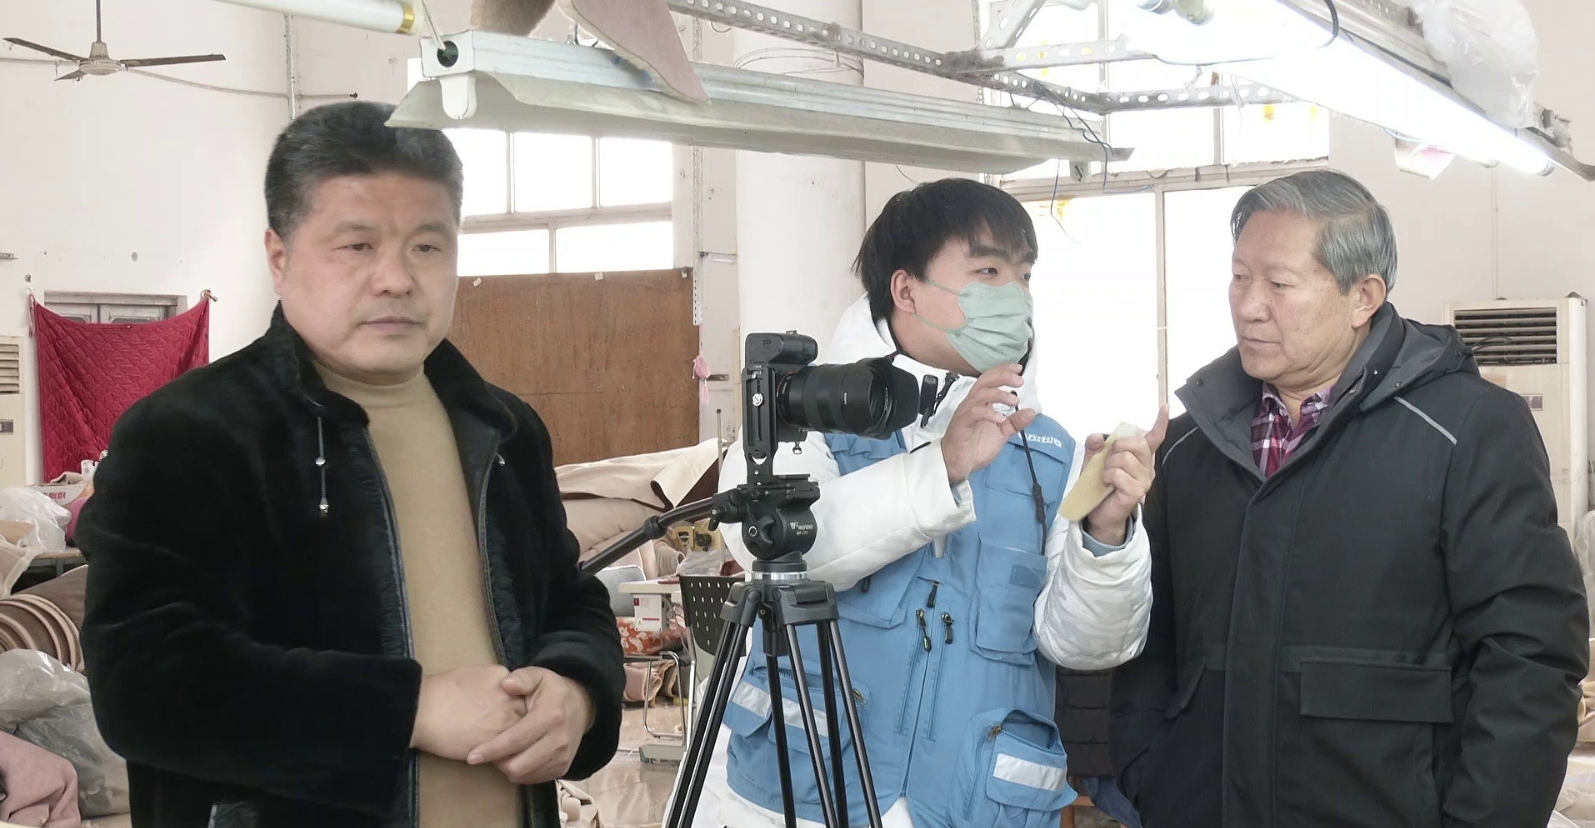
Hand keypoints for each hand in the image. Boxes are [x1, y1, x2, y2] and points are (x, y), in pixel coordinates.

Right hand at [410, 665, 527, 760]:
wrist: (422, 710)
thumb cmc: (441, 690)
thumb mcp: (476, 674)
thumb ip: (497, 683)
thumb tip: (506, 692)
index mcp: (505, 678)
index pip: (526, 692)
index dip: (520, 704)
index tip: (513, 712)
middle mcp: (510, 698)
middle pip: (529, 712)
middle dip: (524, 722)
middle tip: (517, 732)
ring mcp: (505, 720)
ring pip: (524, 734)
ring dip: (519, 742)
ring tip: (509, 748)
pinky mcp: (496, 742)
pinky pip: (511, 751)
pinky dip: (508, 755)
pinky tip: (498, 756)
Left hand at [467, 667, 594, 784]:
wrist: (582, 706)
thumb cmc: (552, 691)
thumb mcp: (539, 675)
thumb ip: (522, 677)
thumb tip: (506, 684)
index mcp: (551, 716)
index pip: (516, 740)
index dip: (492, 750)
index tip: (471, 756)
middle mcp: (559, 740)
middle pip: (519, 765)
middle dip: (497, 762)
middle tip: (486, 752)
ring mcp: (563, 757)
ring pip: (525, 775)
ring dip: (507, 768)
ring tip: (500, 754)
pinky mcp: (563, 768)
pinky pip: (534, 779)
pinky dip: (520, 772)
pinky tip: (515, 758)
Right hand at [941, 365, 1038, 484]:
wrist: (956, 464)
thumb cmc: (974, 447)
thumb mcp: (1001, 433)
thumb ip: (1015, 422)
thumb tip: (1031, 411)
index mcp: (980, 403)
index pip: (990, 380)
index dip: (1003, 371)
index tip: (1018, 369)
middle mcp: (972, 404)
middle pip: (985, 381)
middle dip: (1002, 377)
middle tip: (1019, 380)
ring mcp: (966, 413)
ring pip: (980, 394)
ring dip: (999, 394)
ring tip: (1015, 401)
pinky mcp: (962, 424)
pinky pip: (974, 413)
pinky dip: (989, 413)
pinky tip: (1001, 418)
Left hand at [1082, 406, 1169, 545]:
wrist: (1098, 514)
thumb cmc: (1100, 486)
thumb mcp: (1093, 462)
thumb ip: (1094, 447)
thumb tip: (1096, 437)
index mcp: (1140, 458)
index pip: (1154, 438)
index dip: (1160, 423)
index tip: (1166, 407)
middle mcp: (1147, 468)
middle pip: (1137, 443)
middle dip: (1117, 447)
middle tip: (1108, 461)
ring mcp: (1144, 480)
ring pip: (1125, 458)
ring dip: (1108, 465)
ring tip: (1106, 476)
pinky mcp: (1137, 492)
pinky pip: (1119, 474)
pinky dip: (1107, 476)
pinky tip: (1107, 485)